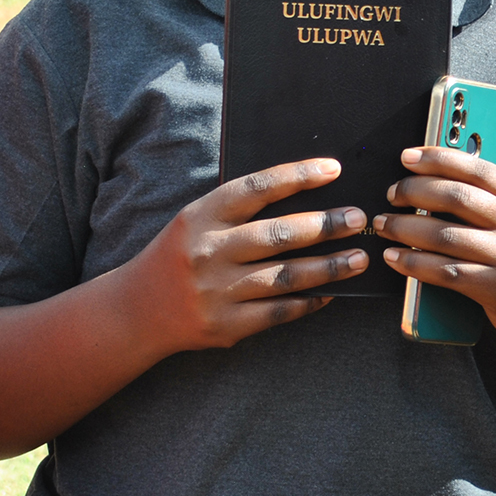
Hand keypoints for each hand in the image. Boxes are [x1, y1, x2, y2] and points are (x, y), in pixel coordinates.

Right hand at [140, 158, 368, 352]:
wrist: (136, 309)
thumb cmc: (180, 253)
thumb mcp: (198, 219)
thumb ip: (241, 208)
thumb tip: (305, 193)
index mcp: (202, 215)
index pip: (258, 188)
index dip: (298, 176)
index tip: (333, 170)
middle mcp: (209, 251)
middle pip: (279, 234)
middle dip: (326, 225)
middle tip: (359, 218)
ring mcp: (218, 291)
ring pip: (286, 276)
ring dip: (329, 267)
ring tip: (359, 257)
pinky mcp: (226, 325)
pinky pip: (279, 312)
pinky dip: (310, 301)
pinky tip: (332, 291)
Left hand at [374, 146, 495, 346]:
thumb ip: (482, 196)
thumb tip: (429, 175)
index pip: (473, 167)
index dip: (437, 158)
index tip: (407, 157)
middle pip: (455, 197)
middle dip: (415, 191)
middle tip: (391, 193)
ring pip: (444, 235)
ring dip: (405, 228)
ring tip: (383, 224)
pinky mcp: (494, 287)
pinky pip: (445, 271)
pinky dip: (413, 263)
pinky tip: (394, 257)